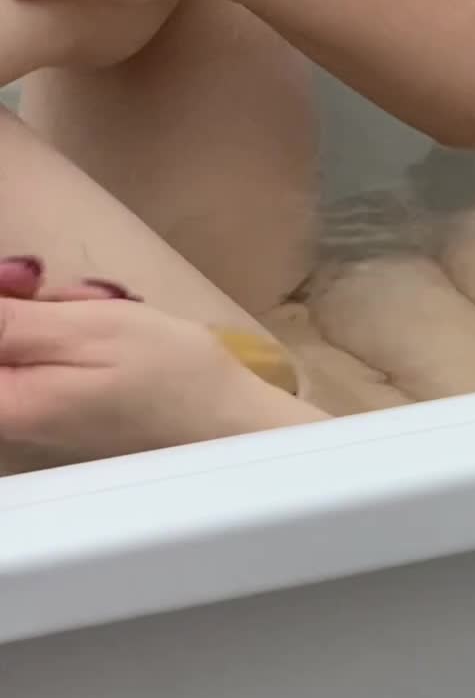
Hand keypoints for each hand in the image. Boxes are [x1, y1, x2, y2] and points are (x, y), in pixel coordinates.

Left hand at [0, 257, 319, 464]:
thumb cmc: (169, 376)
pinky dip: (56, 327)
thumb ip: (6, 321)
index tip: (19, 281)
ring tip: (87, 302)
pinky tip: (90, 319)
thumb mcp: (82, 331)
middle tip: (40, 277)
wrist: (228, 419)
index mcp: (7, 405)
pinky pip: (34, 353)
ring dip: (36, 306)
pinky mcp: (55, 405)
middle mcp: (12, 418)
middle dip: (10, 298)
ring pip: (11, 340)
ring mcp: (34, 413)